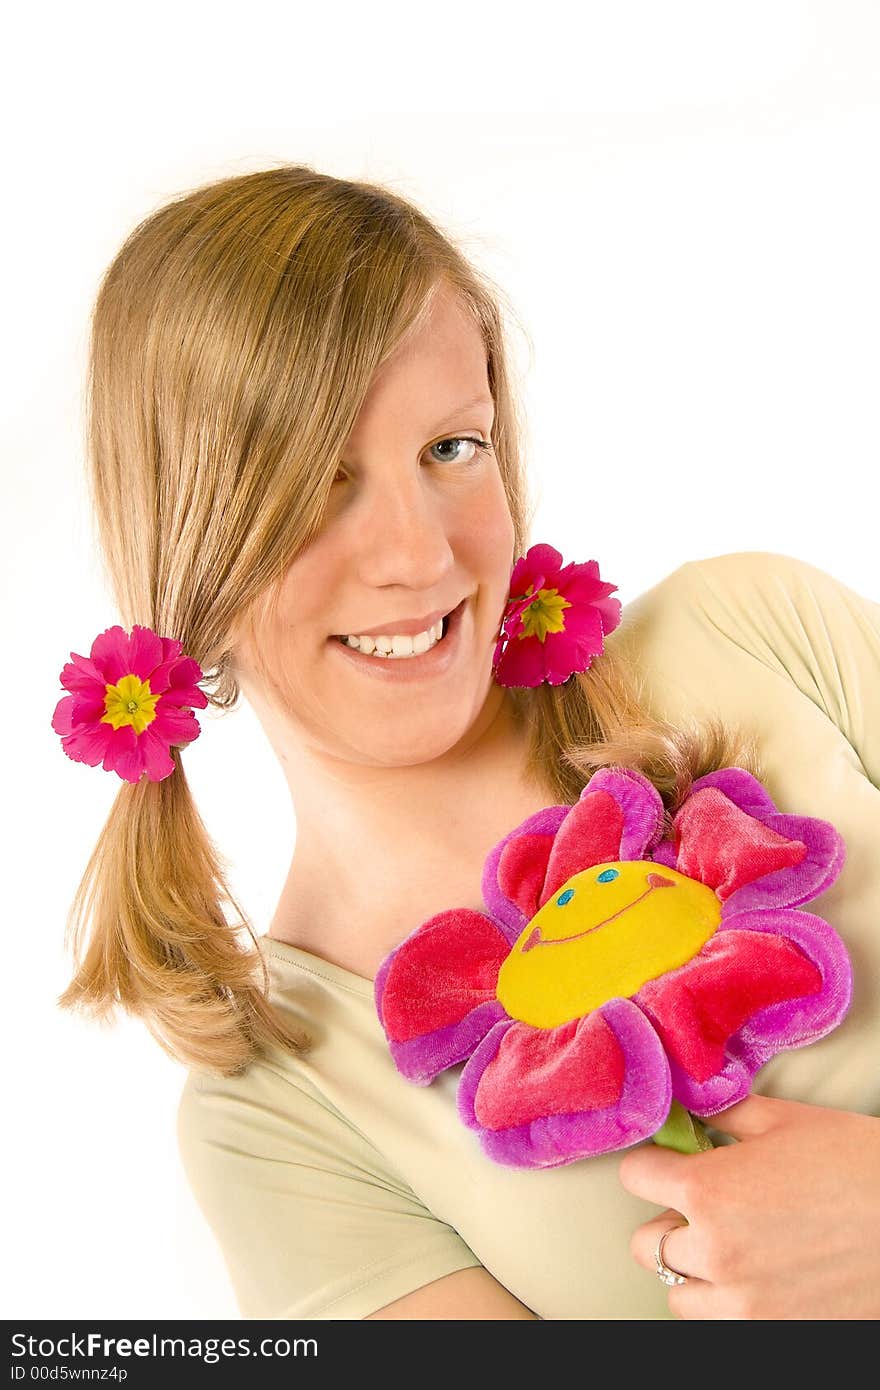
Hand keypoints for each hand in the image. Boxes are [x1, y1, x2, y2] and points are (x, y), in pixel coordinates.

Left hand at [618, 1093, 879, 1318]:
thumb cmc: (857, 1163)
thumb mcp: (786, 1121)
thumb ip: (725, 1115)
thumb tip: (692, 1107)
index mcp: (708, 1191)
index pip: (635, 1177)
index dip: (654, 1165)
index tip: (670, 1164)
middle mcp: (713, 1251)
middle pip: (646, 1243)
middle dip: (668, 1221)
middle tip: (703, 1208)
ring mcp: (742, 1302)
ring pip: (679, 1294)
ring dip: (693, 1271)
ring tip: (731, 1247)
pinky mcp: (771, 1334)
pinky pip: (720, 1324)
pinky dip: (727, 1304)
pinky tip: (758, 1277)